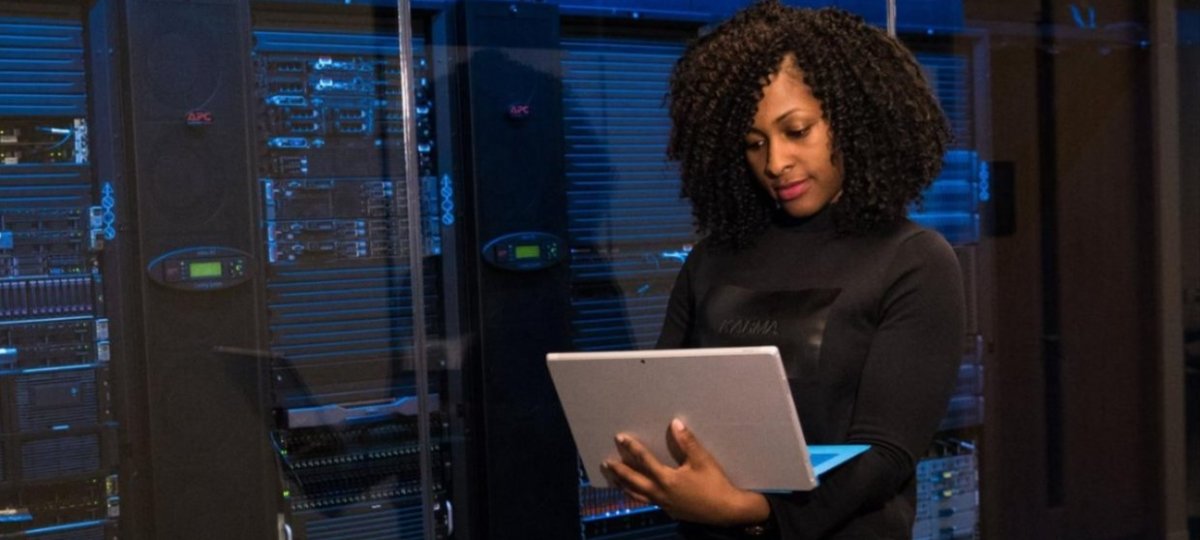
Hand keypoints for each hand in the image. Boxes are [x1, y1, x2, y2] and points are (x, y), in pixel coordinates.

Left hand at [602, 418, 770, 525]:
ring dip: (624, 485)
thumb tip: (675, 423)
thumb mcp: (702, 460)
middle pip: (634, 481)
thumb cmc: (715, 484)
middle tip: (606, 462)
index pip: (644, 460)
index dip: (632, 448)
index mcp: (667, 479)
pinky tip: (636, 492)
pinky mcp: (670, 510)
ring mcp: (664, 504)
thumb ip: (687, 442)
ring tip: (614, 479)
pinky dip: (637, 495)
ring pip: (638, 495)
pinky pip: (648, 501)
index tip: (620, 438)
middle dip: (619, 471)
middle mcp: (661, 493)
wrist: (727, 511)